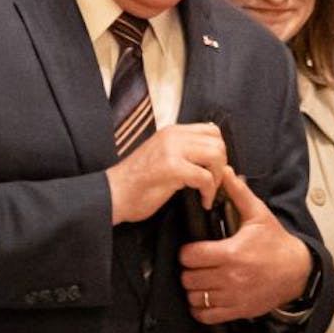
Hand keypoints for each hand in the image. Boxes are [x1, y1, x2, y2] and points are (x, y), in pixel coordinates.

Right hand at [106, 123, 225, 224]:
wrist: (112, 195)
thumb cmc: (135, 183)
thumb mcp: (161, 155)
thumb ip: (182, 150)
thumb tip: (211, 156)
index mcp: (171, 132)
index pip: (211, 130)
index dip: (219, 151)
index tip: (213, 169)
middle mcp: (173, 136)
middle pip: (217, 142)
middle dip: (221, 165)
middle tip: (212, 183)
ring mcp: (171, 150)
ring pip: (215, 156)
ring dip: (216, 178)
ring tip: (207, 191)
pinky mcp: (171, 168)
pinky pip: (205, 177)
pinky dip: (209, 192)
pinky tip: (202, 201)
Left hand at [179, 168, 312, 323]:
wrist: (298, 271)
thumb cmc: (277, 243)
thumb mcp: (259, 214)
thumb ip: (238, 193)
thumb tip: (225, 171)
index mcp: (232, 252)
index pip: (191, 256)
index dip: (187, 251)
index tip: (192, 249)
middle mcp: (230, 277)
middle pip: (189, 278)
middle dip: (188, 269)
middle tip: (195, 264)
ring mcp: (233, 296)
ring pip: (195, 297)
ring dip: (193, 289)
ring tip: (199, 279)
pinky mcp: (237, 310)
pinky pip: (207, 316)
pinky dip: (200, 309)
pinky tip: (205, 297)